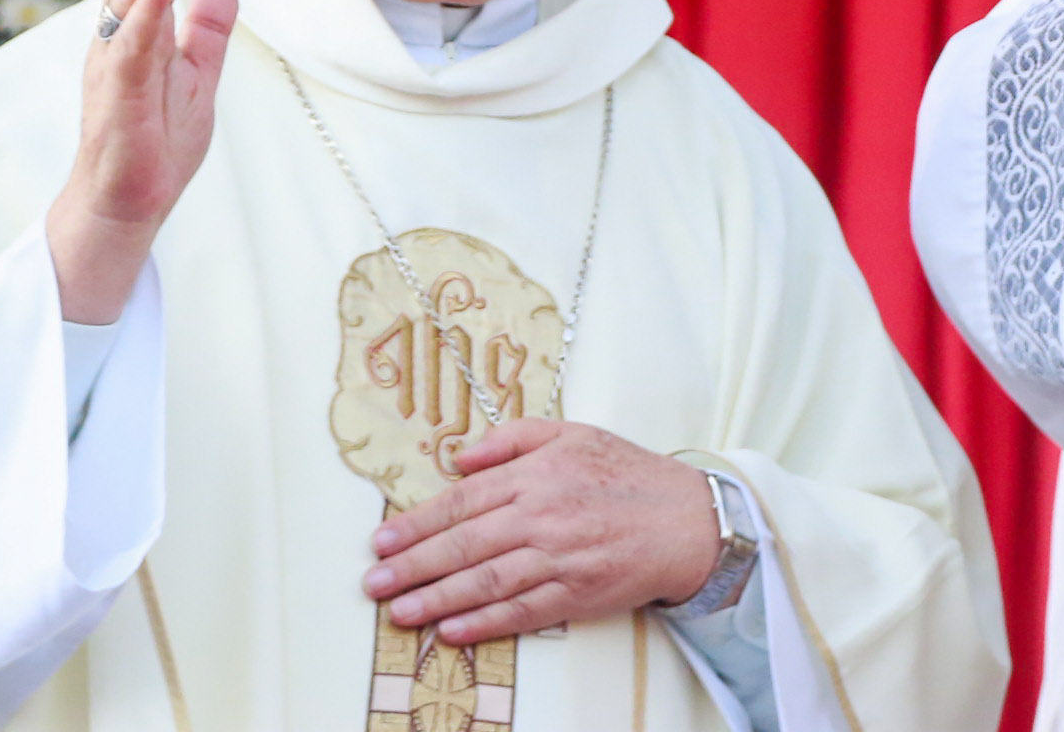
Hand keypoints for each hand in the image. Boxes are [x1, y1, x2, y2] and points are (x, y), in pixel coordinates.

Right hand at [47, 0, 240, 324]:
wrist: (126, 206)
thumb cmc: (155, 143)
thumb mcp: (195, 76)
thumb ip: (206, 29)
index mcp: (133, 33)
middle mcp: (116, 43)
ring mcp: (115, 71)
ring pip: (125, 5)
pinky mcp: (120, 103)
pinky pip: (132, 53)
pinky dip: (144, 18)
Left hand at [360, 421, 721, 641]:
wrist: (688, 519)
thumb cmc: (628, 473)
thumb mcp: (574, 433)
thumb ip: (514, 438)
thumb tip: (461, 458)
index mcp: (539, 473)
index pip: (463, 500)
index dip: (418, 523)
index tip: (383, 541)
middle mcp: (543, 515)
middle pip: (465, 545)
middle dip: (413, 567)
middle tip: (375, 584)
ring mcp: (560, 558)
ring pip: (485, 583)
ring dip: (436, 599)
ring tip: (400, 611)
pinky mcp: (576, 594)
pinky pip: (520, 611)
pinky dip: (483, 623)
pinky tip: (451, 630)